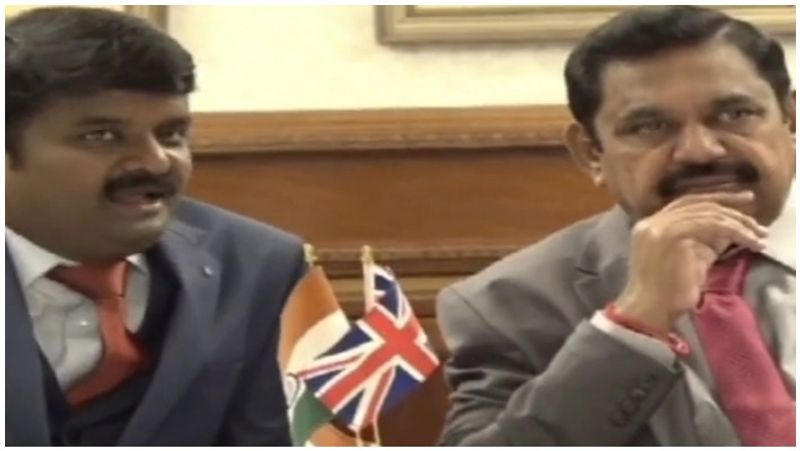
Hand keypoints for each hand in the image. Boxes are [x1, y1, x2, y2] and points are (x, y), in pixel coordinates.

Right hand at [617, 191, 767, 332]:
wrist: (650, 312)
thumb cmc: (668, 294)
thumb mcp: (688, 260)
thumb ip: (702, 242)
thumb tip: (730, 231)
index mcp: (649, 226)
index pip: (684, 204)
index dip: (715, 200)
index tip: (740, 203)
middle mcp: (651, 222)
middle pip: (695, 202)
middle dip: (730, 205)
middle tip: (754, 213)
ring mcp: (659, 227)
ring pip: (706, 213)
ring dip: (737, 223)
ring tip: (758, 236)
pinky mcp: (671, 235)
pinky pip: (710, 224)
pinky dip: (734, 230)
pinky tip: (749, 241)